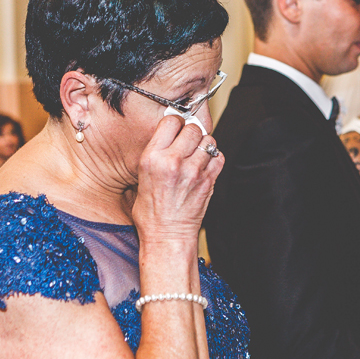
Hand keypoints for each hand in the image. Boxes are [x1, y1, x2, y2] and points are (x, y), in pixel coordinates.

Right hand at [132, 115, 224, 245]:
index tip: (176, 128)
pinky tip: (205, 166)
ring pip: (208, 141)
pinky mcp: (208, 181)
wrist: (167, 237)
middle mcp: (173, 161)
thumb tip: (167, 136)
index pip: (170, 121)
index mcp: (152, 158)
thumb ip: (155, 155)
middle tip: (188, 143)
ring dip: (204, 145)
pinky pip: (218, 157)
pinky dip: (214, 158)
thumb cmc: (151, 213)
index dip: (175, 123)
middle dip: (191, 133)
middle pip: (192, 128)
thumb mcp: (141, 179)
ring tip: (196, 155)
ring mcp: (193, 171)